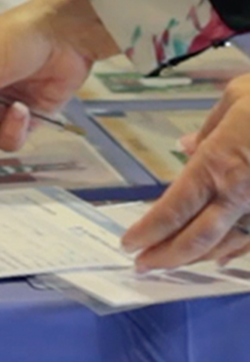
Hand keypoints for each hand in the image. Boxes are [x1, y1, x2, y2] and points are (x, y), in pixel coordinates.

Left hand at [122, 73, 249, 269]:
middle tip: (141, 266)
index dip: (149, 230)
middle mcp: (241, 194)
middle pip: (196, 237)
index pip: (173, 208)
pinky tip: (218, 258)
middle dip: (165, 256)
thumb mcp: (235, 99)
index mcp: (218, 163)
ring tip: (169, 264)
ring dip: (195, 258)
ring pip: (226, 245)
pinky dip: (233, 251)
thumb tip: (184, 147)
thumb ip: (207, 130)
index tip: (128, 243)